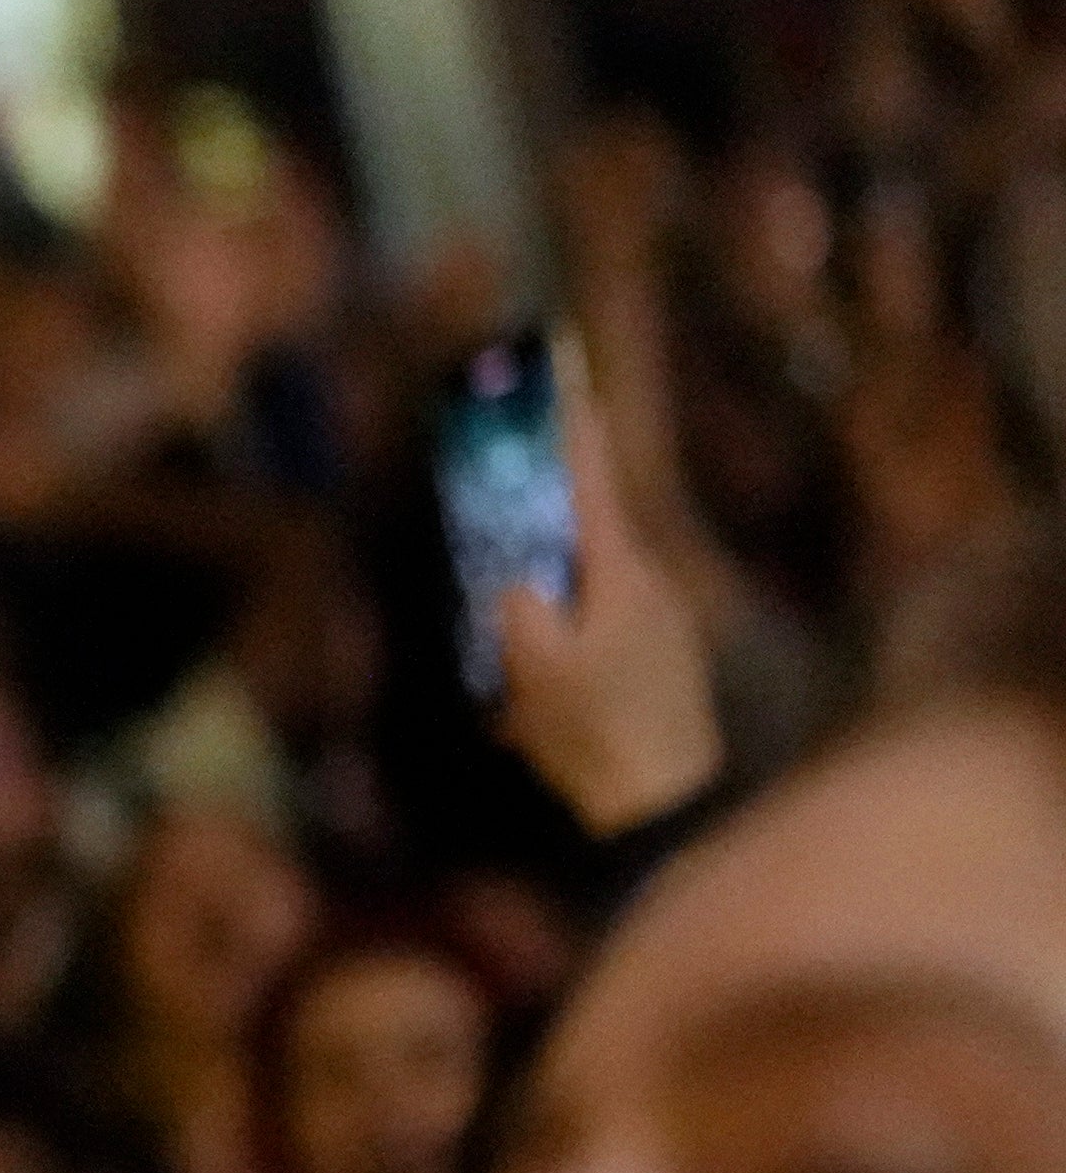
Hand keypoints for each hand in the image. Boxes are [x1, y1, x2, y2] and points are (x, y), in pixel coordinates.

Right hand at [493, 332, 727, 838]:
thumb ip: (517, 611)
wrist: (668, 809)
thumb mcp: (535, 672)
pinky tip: (537, 704)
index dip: (572, 420)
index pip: (591, 478)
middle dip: (544, 522)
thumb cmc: (598, 736)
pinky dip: (566, 644)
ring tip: (510, 651)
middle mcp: (649, 588)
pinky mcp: (663, 667)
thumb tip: (514, 583)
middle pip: (587, 533)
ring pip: (590, 589)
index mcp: (619, 574)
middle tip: (505, 511)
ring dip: (549, 601)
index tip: (565, 362)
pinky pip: (600, 633)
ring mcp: (662, 628)